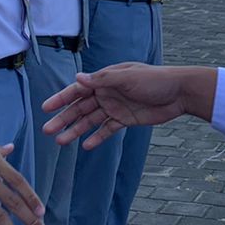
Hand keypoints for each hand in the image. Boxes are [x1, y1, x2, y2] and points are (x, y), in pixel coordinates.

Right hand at [42, 62, 189, 149]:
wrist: (179, 92)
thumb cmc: (154, 80)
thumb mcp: (127, 78)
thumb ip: (102, 81)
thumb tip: (78, 79)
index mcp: (105, 79)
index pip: (78, 89)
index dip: (61, 99)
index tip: (46, 108)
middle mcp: (107, 93)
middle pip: (80, 107)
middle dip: (64, 118)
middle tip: (48, 131)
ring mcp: (115, 107)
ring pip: (90, 120)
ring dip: (76, 130)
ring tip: (61, 141)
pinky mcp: (125, 119)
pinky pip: (107, 130)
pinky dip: (97, 137)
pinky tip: (86, 146)